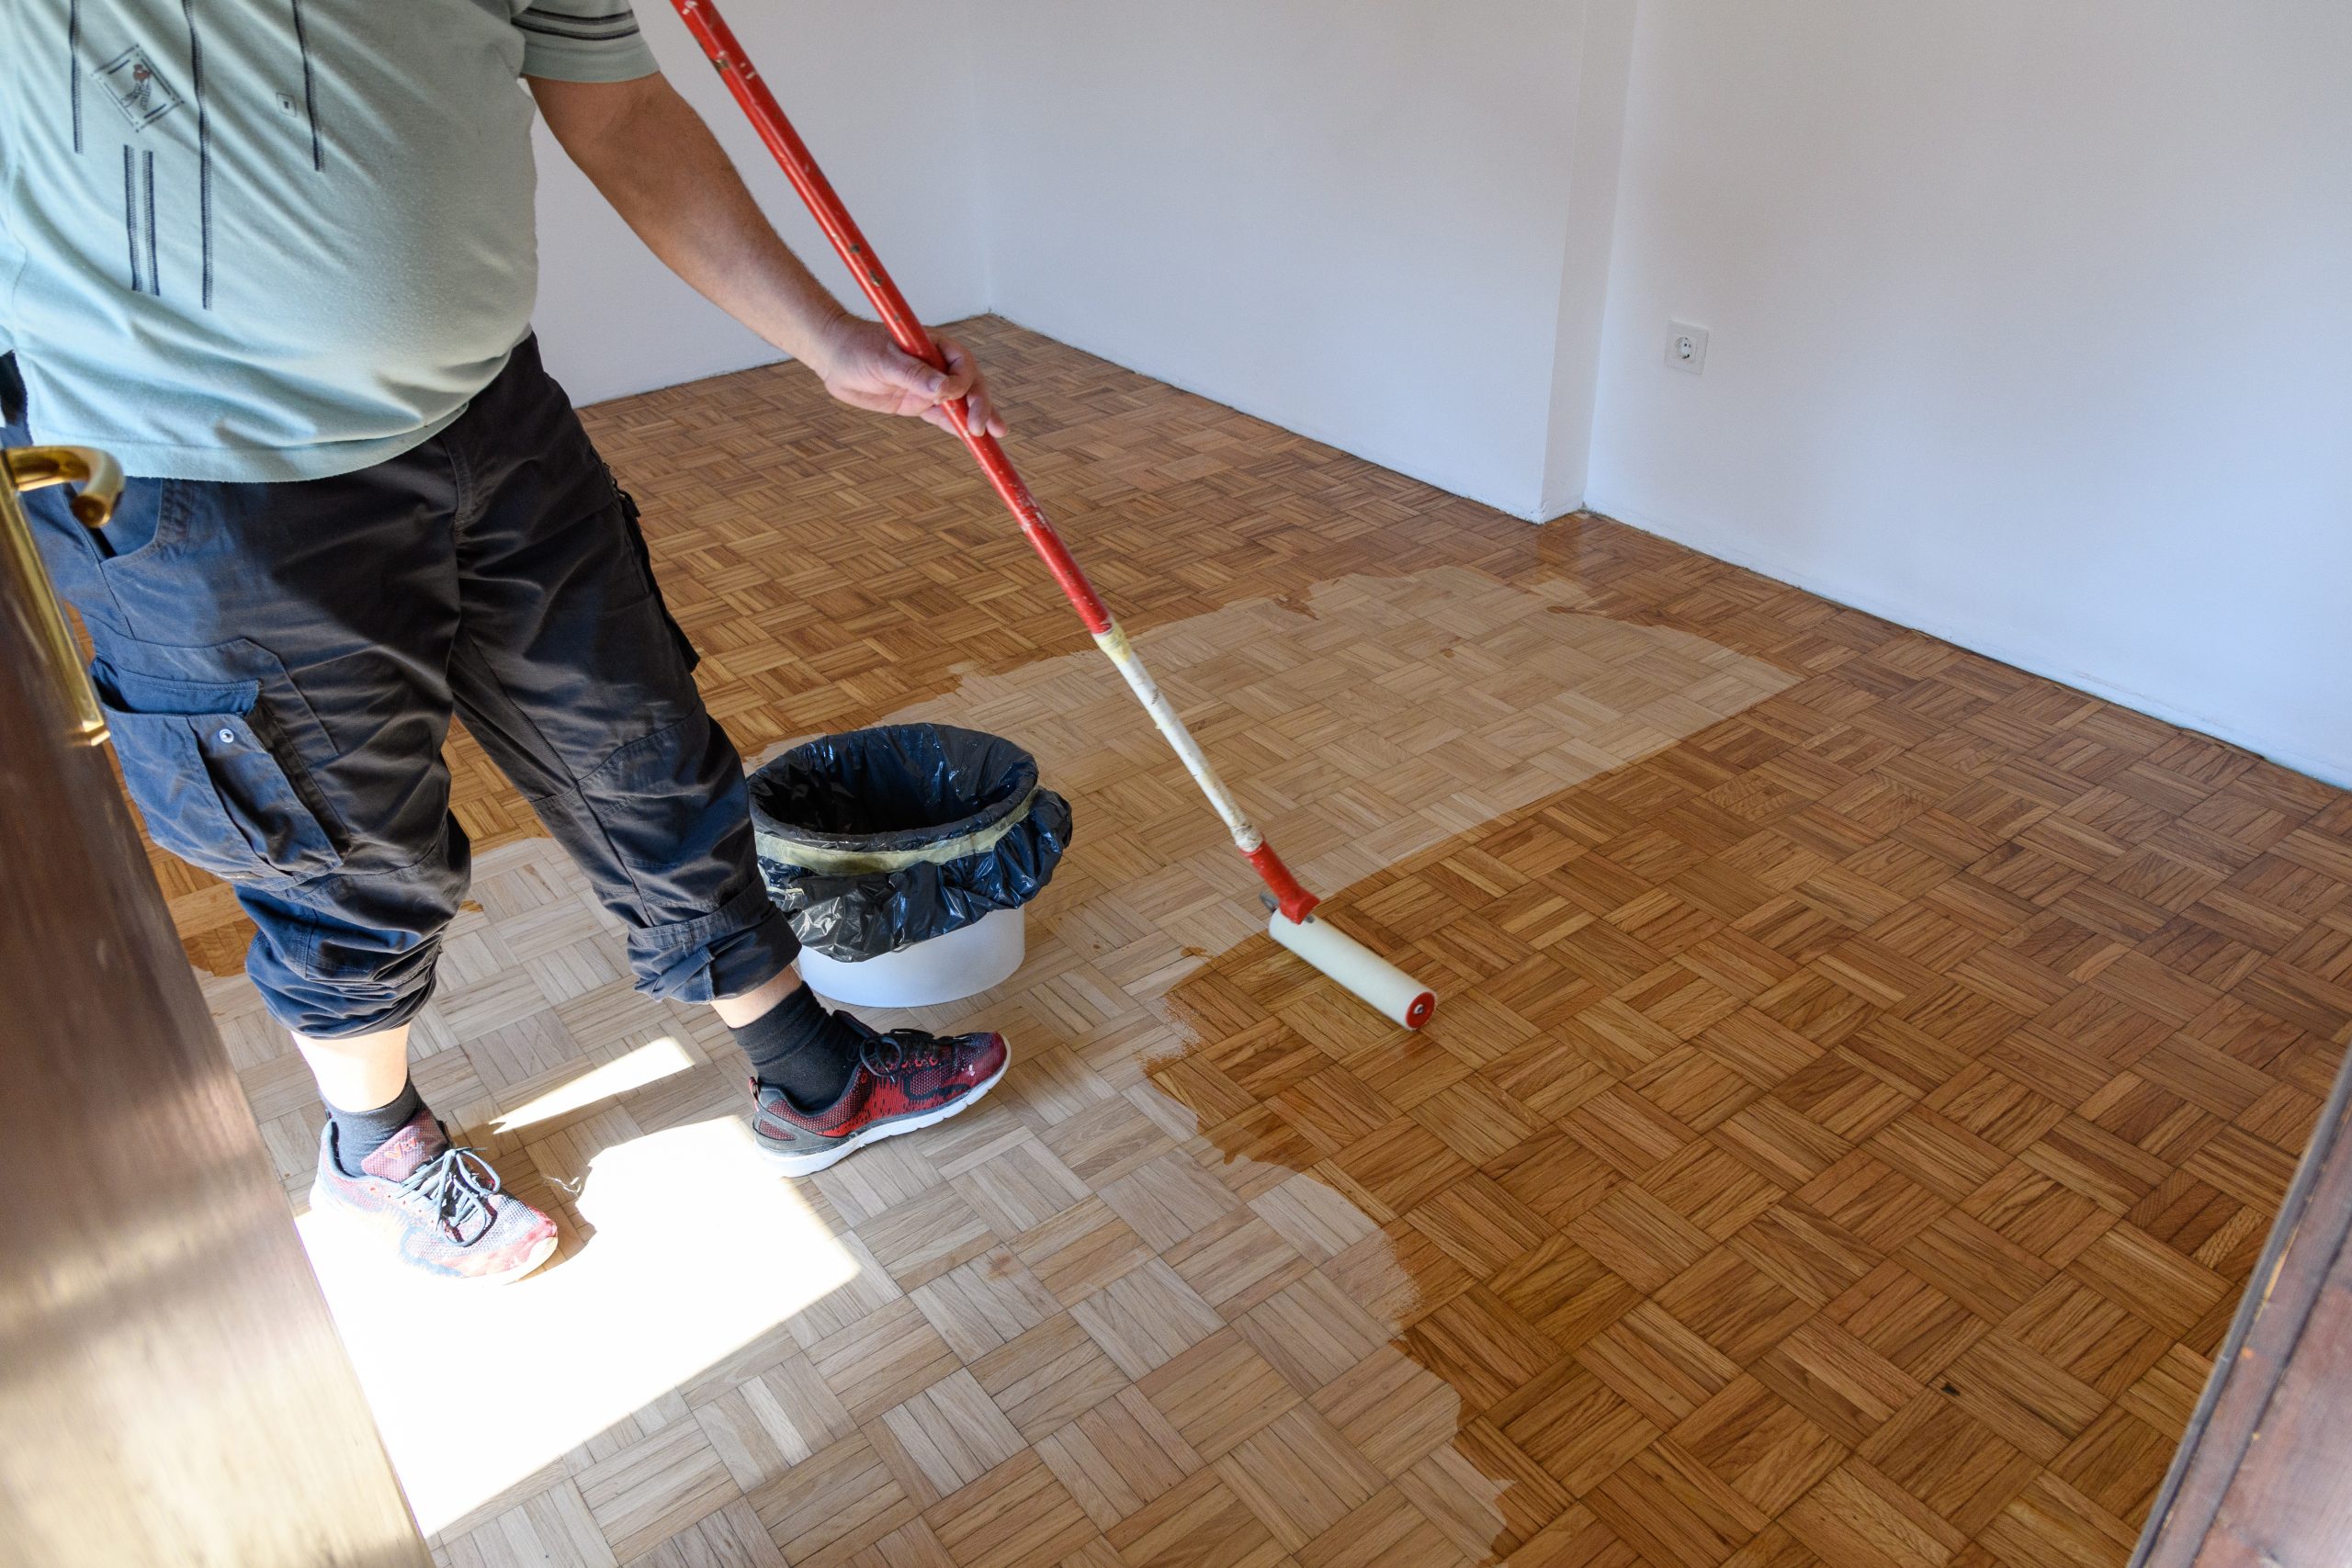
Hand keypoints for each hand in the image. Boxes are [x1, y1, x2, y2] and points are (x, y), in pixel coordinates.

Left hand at [805, 316, 1006, 438]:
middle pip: (969, 385)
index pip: (961, 364)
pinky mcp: (917, 403)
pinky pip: (943, 417)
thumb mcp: (883, 360)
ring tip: (996, 435)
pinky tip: (973, 439)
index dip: (963, 382)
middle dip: (980, 405)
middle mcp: (936, 366)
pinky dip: (957, 427)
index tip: (951, 397)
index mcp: (934, 346)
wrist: (833, 358)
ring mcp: (928, 386)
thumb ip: (914, 374)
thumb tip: (944, 388)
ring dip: (978, 418)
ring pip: (961, 403)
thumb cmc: (856, 349)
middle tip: (985, 429)